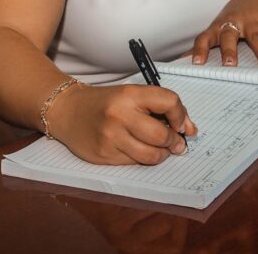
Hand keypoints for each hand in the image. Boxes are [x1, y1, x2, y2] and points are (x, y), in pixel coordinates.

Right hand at [48, 82, 196, 164]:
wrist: (67, 111)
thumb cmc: (106, 102)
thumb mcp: (131, 95)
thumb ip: (159, 107)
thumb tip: (189, 130)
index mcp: (130, 94)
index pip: (169, 102)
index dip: (181, 115)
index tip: (181, 125)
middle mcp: (120, 115)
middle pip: (162, 135)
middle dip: (174, 142)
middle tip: (176, 143)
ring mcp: (111, 137)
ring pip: (151, 156)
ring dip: (162, 155)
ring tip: (161, 150)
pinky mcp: (104, 155)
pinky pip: (134, 163)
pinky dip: (142, 159)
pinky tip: (139, 151)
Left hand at [191, 0, 257, 66]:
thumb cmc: (232, 18)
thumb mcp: (217, 29)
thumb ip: (205, 46)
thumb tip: (181, 64)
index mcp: (218, 28)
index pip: (204, 38)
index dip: (199, 50)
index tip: (196, 64)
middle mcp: (233, 23)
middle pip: (229, 36)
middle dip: (229, 51)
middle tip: (230, 65)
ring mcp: (251, 21)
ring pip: (256, 37)